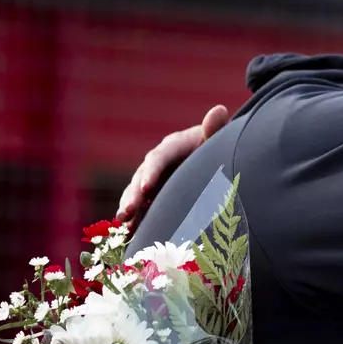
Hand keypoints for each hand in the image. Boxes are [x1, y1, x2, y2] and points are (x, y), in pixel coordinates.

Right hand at [115, 104, 230, 223]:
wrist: (217, 157)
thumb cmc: (219, 147)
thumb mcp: (218, 139)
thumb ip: (215, 129)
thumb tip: (219, 109)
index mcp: (173, 146)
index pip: (159, 158)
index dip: (151, 173)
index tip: (145, 188)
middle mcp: (159, 161)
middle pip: (142, 177)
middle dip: (133, 195)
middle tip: (127, 212)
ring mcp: (155, 178)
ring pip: (137, 192)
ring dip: (130, 207)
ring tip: (123, 224)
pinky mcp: (156, 193)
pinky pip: (143, 205)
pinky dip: (136, 218)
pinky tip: (129, 233)